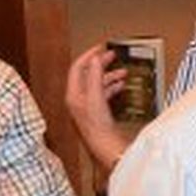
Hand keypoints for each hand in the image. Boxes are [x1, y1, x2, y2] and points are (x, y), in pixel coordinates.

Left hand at [65, 44, 130, 169]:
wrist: (105, 148)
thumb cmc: (98, 128)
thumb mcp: (96, 97)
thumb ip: (95, 77)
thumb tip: (96, 59)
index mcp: (73, 94)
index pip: (78, 67)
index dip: (89, 55)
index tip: (101, 48)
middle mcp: (78, 99)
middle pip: (87, 74)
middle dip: (101, 64)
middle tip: (112, 55)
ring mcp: (87, 106)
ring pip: (97, 83)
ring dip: (109, 75)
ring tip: (122, 72)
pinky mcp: (97, 112)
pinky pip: (103, 93)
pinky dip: (112, 86)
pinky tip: (120, 85)